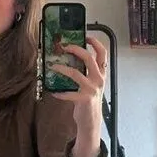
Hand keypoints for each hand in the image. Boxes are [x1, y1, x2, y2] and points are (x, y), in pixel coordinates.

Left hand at [50, 35, 107, 156]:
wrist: (91, 121)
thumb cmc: (88, 100)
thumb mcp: (91, 84)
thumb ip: (85, 72)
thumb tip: (69, 58)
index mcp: (101, 74)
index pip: (103, 54)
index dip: (95, 42)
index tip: (85, 36)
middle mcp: (99, 80)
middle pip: (89, 58)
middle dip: (76, 49)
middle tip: (64, 46)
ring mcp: (92, 89)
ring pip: (76, 73)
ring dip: (62, 68)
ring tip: (53, 66)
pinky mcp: (84, 99)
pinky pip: (68, 93)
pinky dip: (59, 92)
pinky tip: (53, 92)